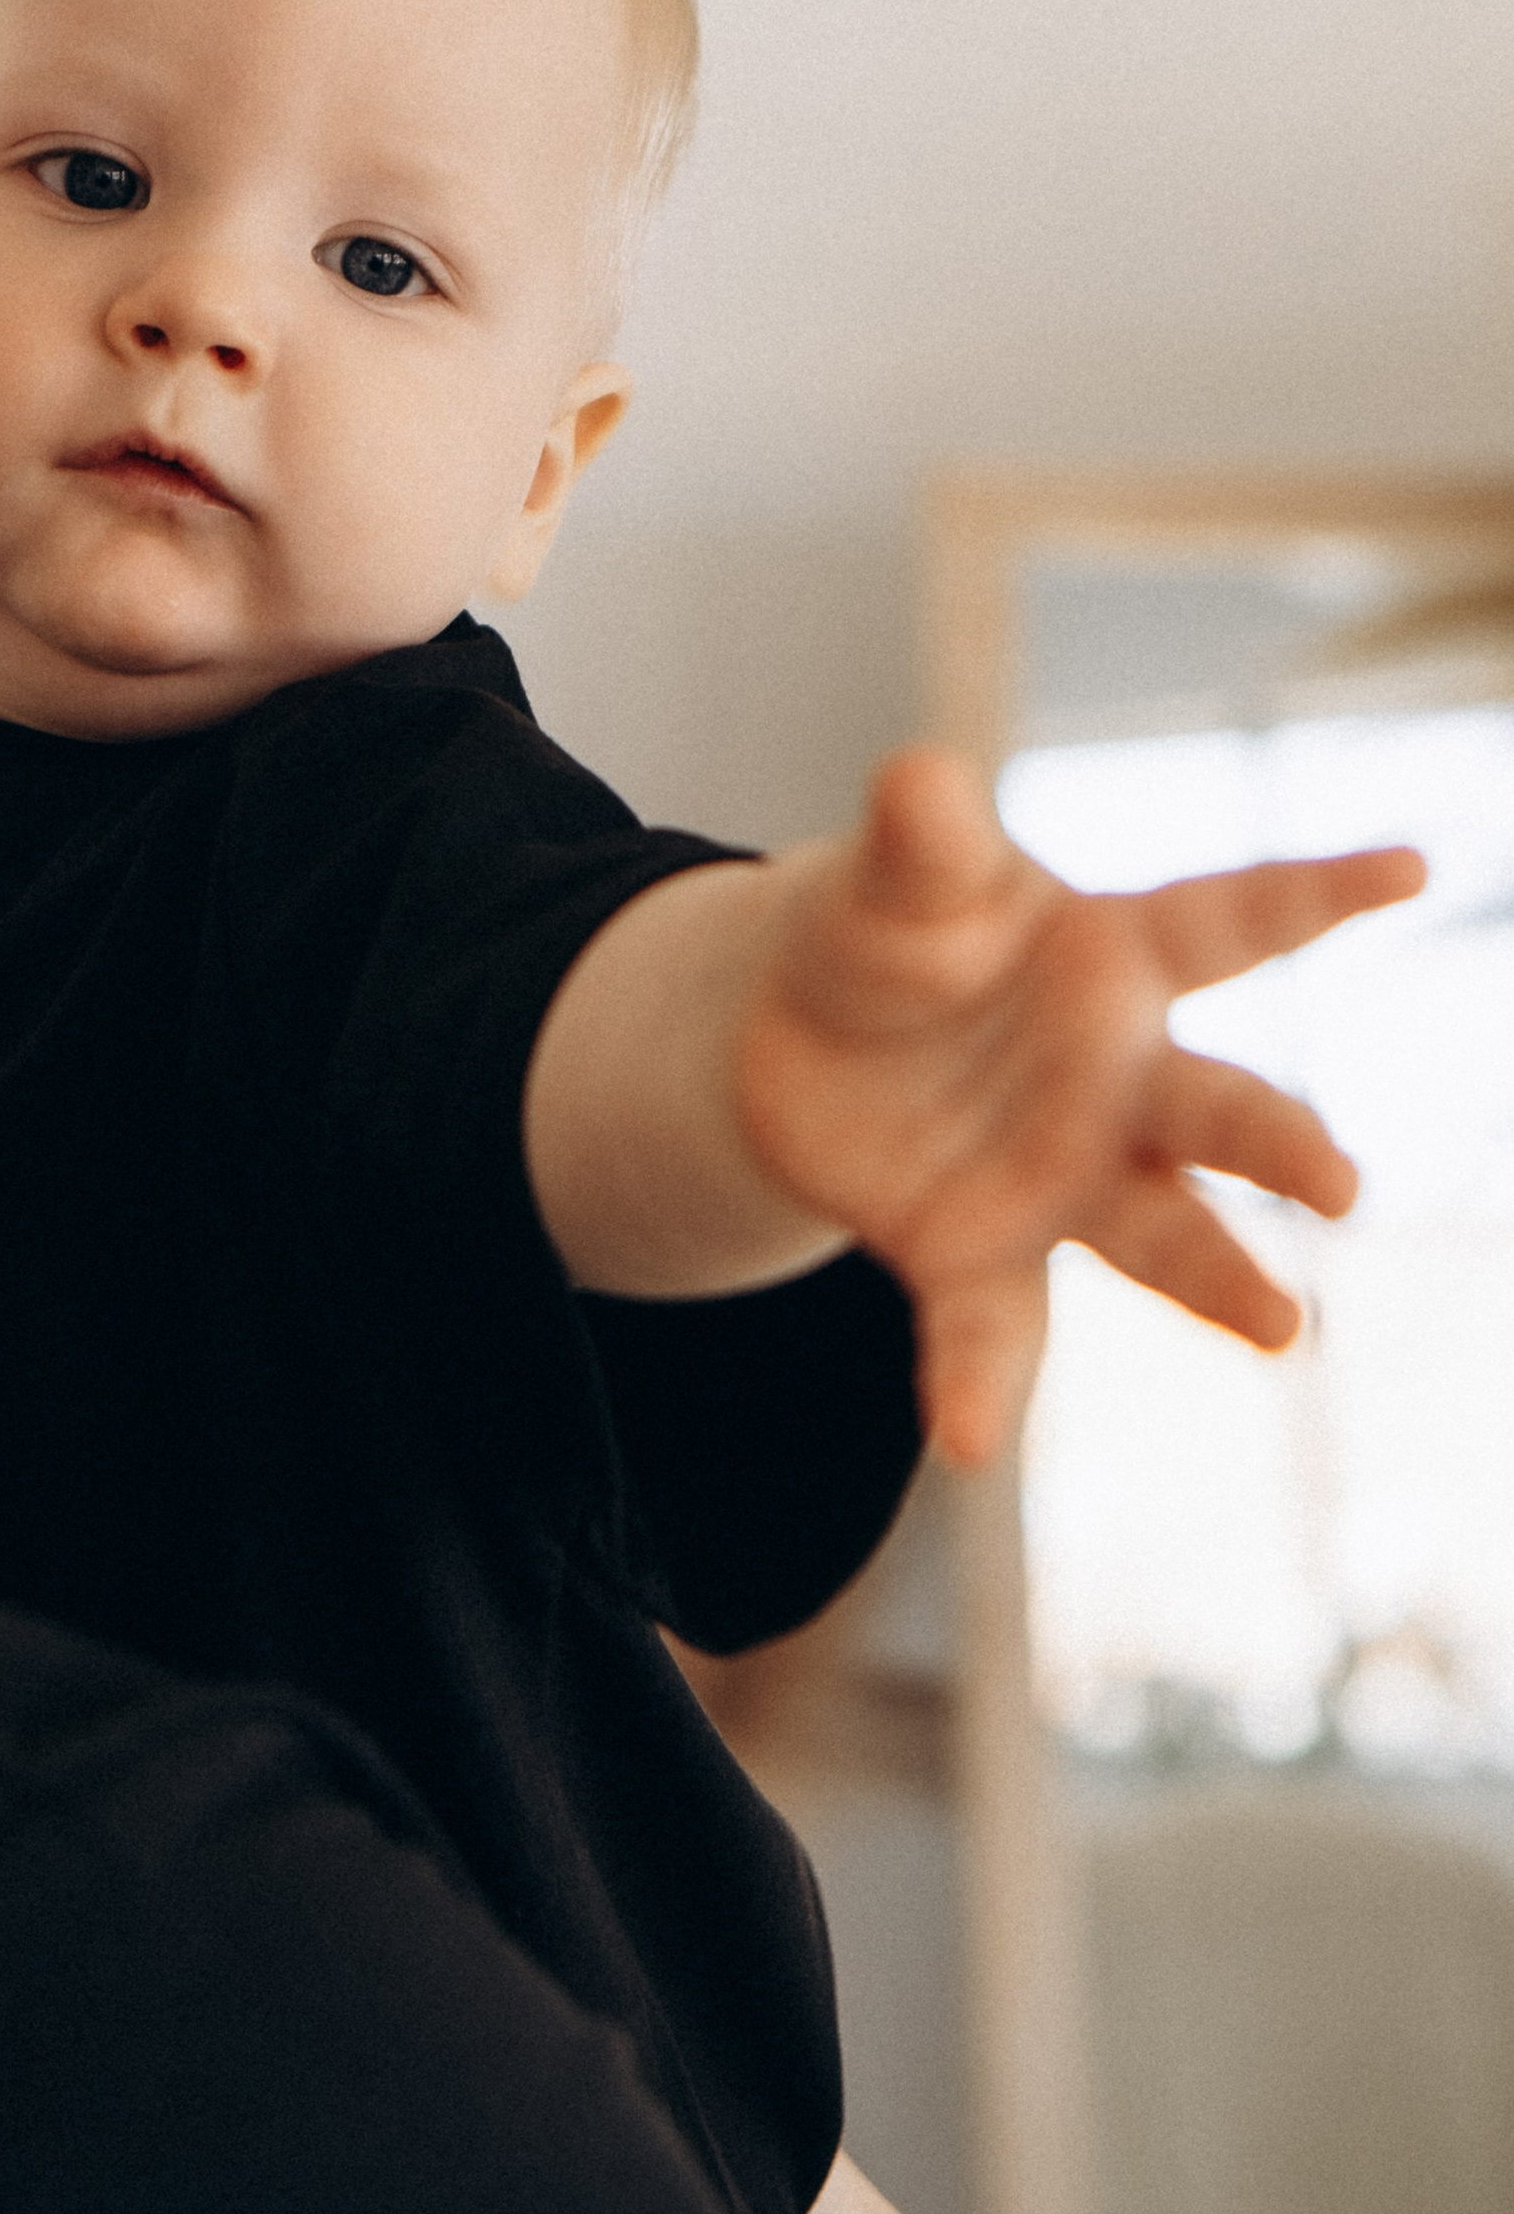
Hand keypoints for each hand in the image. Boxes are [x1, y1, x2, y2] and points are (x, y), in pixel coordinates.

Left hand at [737, 746, 1421, 1468]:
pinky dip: (981, 1386)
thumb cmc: (892, 935)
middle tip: (1341, 1186)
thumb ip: (920, 840)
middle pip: (1219, 1109)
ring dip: (1223, 1282)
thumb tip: (920, 773)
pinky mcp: (979, 1261)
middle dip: (1284, 1144)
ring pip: (1161, 1236)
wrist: (801, 1039)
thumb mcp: (894, 881)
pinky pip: (991, 1331)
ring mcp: (1064, 1181)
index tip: (1412, 862)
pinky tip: (968, 1440)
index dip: (1318, 890)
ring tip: (1284, 1330)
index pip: (1230, 919)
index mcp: (1114, 960)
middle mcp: (1120, 1084)